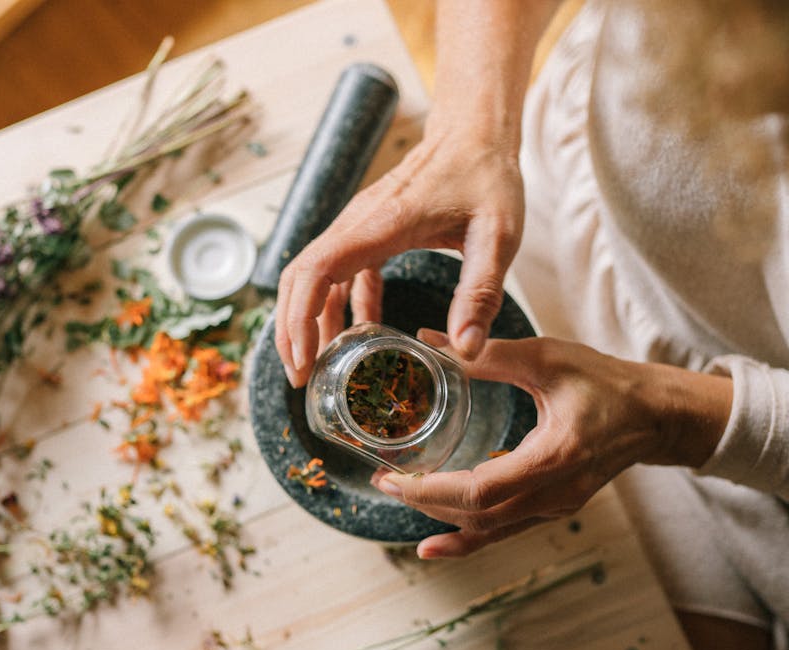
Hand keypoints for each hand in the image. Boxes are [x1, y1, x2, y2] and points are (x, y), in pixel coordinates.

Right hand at [274, 125, 524, 386]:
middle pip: (299, 278)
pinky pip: (340, 272)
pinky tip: (360, 334)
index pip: (316, 271)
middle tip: (302, 378)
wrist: (476, 134)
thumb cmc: (486, 178)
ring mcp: (359, 226)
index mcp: (381, 225)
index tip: (302, 359)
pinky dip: (338, 306)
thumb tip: (466, 350)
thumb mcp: (497, 237)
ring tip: (319, 367)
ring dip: (308, 321)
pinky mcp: (369, 231)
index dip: (299, 319)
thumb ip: (481, 292)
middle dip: (291, 330)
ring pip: (312, 276)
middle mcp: (358, 223)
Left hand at [373, 330, 733, 557]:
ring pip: (489, 530)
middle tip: (384, 480)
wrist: (657, 415)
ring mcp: (556, 507)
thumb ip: (488, 356)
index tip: (393, 476)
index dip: (430, 490)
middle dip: (425, 503)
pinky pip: (505, 529)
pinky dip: (468, 533)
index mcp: (554, 458)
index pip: (481, 492)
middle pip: (478, 517)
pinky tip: (436, 536)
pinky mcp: (555, 507)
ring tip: (400, 497)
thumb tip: (429, 340)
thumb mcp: (547, 359)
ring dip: (442, 518)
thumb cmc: (609, 382)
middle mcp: (555, 494)